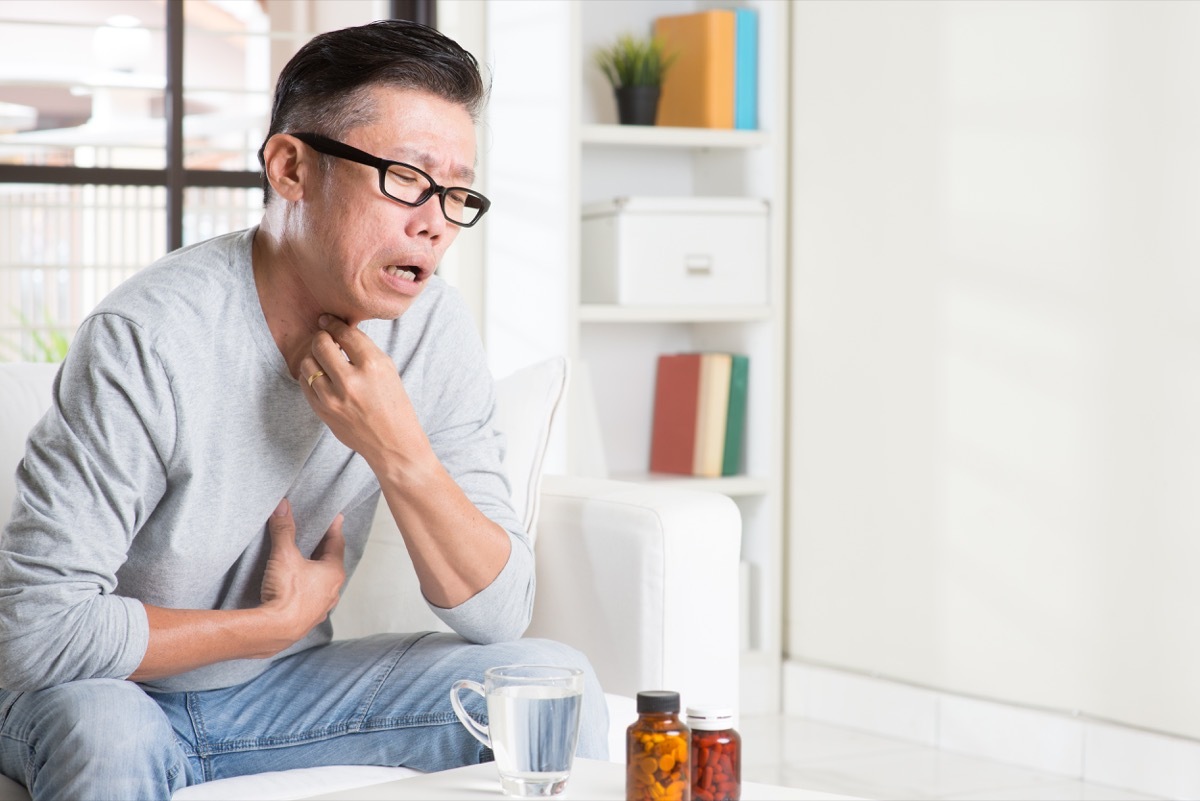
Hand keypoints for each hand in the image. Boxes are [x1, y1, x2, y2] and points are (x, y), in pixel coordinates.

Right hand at [260, 499, 345, 644]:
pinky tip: (299, 588)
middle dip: (325, 549)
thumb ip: (284, 530)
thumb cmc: (286, 593)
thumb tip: (283, 506)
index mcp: (333, 573)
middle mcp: (333, 590)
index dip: (334, 529)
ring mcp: (322, 607)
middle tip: (320, 536)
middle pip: (331, 563)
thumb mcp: (284, 555)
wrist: (275, 630)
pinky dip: (309, 589)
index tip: (336, 518)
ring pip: (324, 583)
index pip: (336, 544)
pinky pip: (313, 598)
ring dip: (317, 571)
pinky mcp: (309, 619)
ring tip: (309, 561)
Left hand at [298, 315, 428, 469]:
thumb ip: (363, 350)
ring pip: (308, 363)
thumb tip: (337, 330)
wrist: (393, 443)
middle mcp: (351, 381)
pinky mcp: (322, 411)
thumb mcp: (388, 370)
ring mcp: (333, 398)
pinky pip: (305, 384)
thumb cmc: (393, 404)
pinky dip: (310, 376)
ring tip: (325, 360)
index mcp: (373, 366)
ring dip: (314, 358)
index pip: (344, 333)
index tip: (327, 320)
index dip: (333, 323)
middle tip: (325, 338)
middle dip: (322, 338)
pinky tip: (322, 377)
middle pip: (321, 344)